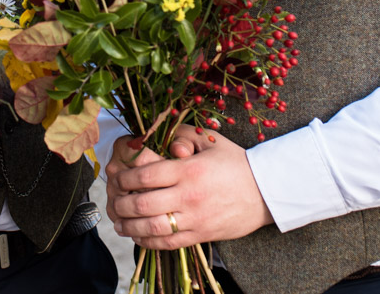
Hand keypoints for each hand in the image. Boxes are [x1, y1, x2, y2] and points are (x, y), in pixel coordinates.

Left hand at [107, 130, 272, 249]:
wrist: (266, 191)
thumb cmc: (237, 164)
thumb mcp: (210, 141)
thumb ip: (182, 135)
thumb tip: (156, 135)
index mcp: (188, 170)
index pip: (145, 176)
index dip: (124, 177)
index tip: (116, 177)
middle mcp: (188, 196)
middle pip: (142, 204)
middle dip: (120, 203)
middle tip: (113, 200)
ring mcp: (194, 218)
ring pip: (151, 228)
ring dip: (129, 226)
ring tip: (119, 222)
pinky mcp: (201, 235)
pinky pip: (168, 243)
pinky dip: (148, 241)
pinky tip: (138, 236)